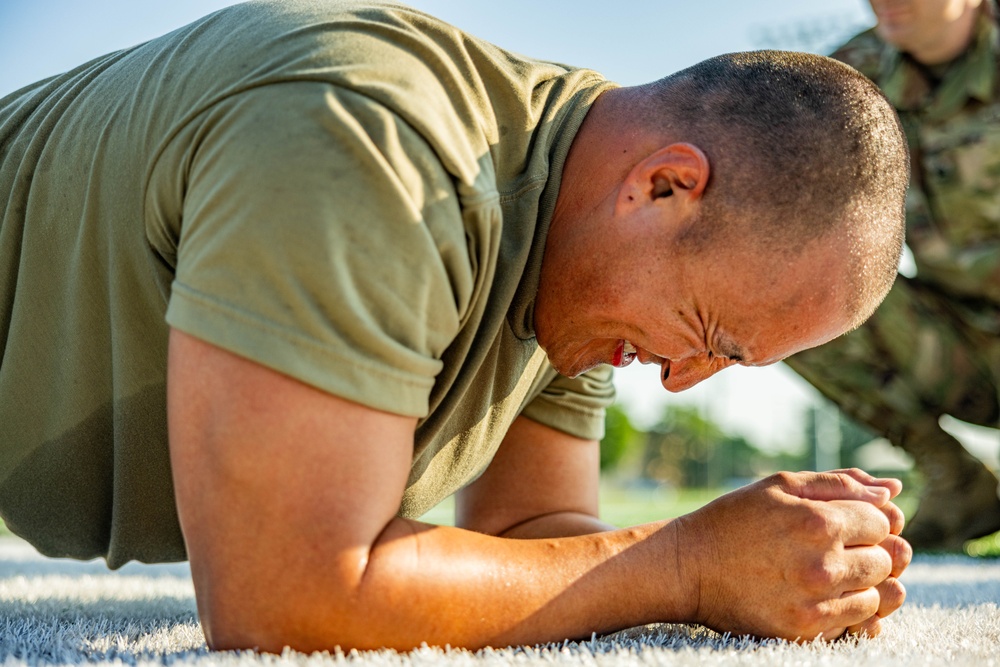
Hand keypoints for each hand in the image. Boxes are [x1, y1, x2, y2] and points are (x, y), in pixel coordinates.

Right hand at [674, 470, 910, 640]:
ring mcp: (816, 602)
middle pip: (887, 558)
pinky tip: (820, 593)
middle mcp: (823, 564)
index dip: (863, 518)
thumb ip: (840, 483)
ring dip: (861, 581)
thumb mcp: (781, 486)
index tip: (838, 522)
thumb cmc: (735, 520)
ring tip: (825, 571)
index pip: (882, 520)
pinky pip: (859, 623)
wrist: (689, 567)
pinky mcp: (806, 631)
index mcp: (818, 521)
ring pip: (880, 593)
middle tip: (830, 547)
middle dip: (867, 549)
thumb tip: (894, 490)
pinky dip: (849, 607)